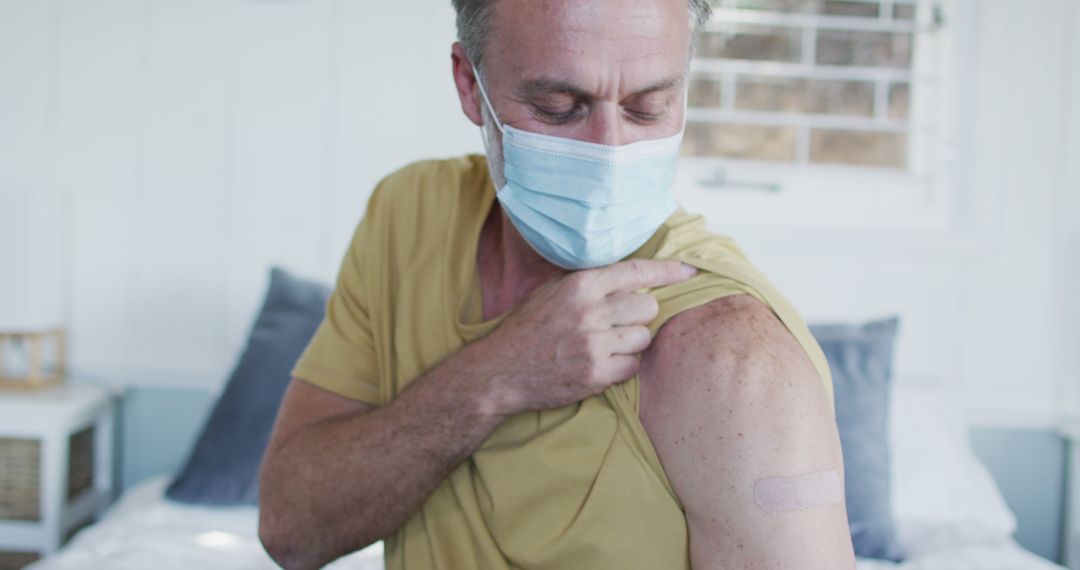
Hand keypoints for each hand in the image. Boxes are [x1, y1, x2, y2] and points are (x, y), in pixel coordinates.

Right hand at [472, 259, 697, 416]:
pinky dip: (624, 365)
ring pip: (644, 338)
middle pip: (648, 308)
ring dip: (631, 342)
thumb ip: (589, 282)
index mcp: (579, 285)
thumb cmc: (528, 327)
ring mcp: (593, 345)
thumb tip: (632, 274)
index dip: (669, 272)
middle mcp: (589, 312)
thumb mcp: (552, 290)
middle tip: (619, 323)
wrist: (501, 370)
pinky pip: (633, 366)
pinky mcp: (595, 374)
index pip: (637, 272)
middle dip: (640, 316)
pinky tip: (602, 362)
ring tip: (606, 344)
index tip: (690, 272)